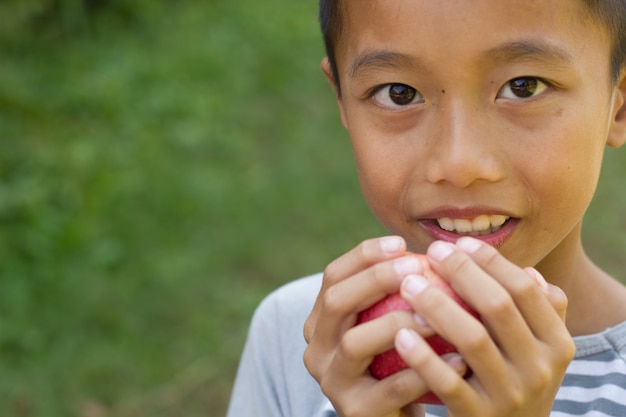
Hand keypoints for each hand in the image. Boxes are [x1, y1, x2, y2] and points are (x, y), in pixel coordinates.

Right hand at [304, 236, 462, 416]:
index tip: (401, 245)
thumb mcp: (388, 323)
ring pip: (354, 342)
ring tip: (435, 315)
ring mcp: (332, 382)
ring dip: (397, 322)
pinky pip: (390, 387)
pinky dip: (425, 369)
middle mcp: (316, 349)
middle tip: (416, 269)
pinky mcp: (355, 412)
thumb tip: (437, 249)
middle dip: (375, 279)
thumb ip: (398, 292)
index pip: (333, 276)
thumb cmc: (398, 361)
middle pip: (336, 302)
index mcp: (320, 322)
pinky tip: (459, 358)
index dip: (364, 256)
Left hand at [394, 237, 574, 416]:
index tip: (458, 243)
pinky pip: (448, 382)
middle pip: (498, 306)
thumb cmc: (515, 380)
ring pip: (472, 339)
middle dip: (461, 273)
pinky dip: (424, 357)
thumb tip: (528, 271)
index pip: (524, 289)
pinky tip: (401, 334)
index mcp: (556, 343)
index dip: (490, 261)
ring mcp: (510, 395)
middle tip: (429, 254)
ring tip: (408, 284)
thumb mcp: (539, 351)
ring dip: (437, 305)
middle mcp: (539, 368)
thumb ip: (541, 312)